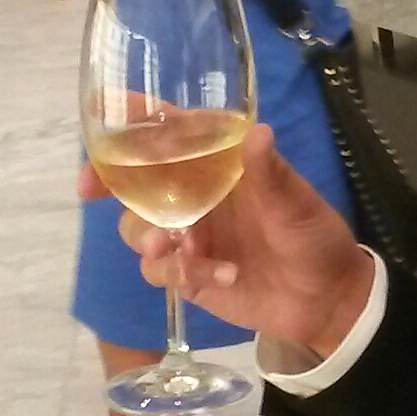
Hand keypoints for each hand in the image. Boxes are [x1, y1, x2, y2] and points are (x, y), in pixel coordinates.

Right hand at [95, 123, 379, 355]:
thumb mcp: (299, 205)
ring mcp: (186, 234)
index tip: (101, 112)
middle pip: (134, 177)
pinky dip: (181, 273)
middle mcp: (193, 193)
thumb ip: (272, 174)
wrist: (326, 303)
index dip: (133, 118)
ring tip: (171, 247)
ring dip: (146, 233)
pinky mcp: (185, 273)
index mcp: (218, 162)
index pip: (169, 130)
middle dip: (106, 178)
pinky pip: (159, 270)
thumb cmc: (314, 238)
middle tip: (90, 187)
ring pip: (137, 226)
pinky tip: (222, 276)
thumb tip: (258, 132)